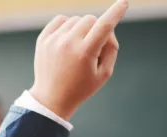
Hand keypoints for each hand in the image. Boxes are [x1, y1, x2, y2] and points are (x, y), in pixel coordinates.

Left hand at [29, 0, 128, 119]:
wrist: (52, 98)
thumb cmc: (81, 87)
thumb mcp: (104, 73)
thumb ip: (112, 48)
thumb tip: (108, 28)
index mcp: (85, 53)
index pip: (104, 26)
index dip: (116, 13)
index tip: (123, 4)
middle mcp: (68, 43)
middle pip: (90, 19)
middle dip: (96, 28)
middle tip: (93, 47)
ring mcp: (53, 40)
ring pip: (76, 19)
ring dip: (81, 29)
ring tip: (78, 48)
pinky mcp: (43, 39)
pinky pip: (60, 20)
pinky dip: (67, 26)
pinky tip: (67, 41)